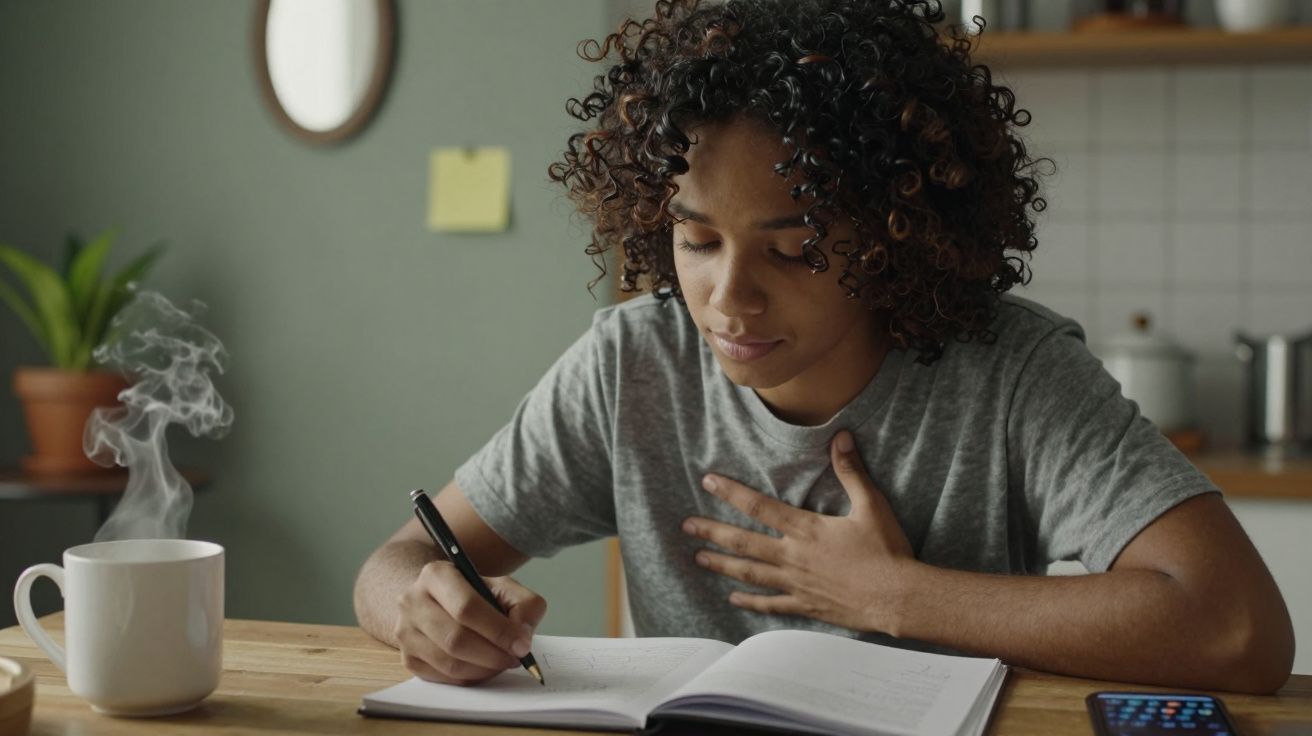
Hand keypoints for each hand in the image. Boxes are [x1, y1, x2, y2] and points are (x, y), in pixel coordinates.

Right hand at [393, 560, 546, 684]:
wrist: (437, 601)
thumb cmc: (474, 595)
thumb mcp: (503, 587)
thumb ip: (524, 605)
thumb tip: (522, 637)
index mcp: (436, 575)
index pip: (467, 607)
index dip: (498, 630)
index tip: (522, 645)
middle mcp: (412, 601)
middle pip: (455, 638)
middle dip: (492, 654)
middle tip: (515, 658)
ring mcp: (404, 631)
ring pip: (448, 662)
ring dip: (483, 669)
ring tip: (501, 662)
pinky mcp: (406, 657)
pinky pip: (441, 677)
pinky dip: (468, 678)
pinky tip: (483, 668)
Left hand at [681, 430, 918, 633]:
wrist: (898, 597)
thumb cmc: (887, 551)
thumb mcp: (871, 505)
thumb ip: (851, 472)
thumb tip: (841, 437)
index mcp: (806, 529)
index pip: (759, 507)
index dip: (732, 492)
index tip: (708, 482)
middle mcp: (794, 556)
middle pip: (743, 542)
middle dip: (712, 531)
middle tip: (686, 526)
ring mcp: (796, 583)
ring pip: (750, 573)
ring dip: (722, 564)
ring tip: (698, 557)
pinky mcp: (805, 605)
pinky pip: (771, 604)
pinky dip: (750, 602)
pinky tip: (732, 599)